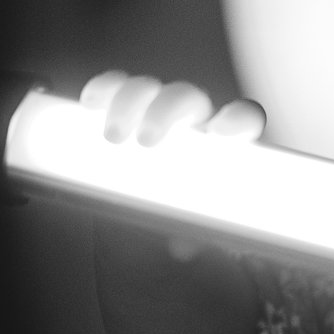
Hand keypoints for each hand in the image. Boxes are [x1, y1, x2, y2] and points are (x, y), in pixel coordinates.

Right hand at [80, 70, 265, 260]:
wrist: (167, 196)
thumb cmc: (191, 206)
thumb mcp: (198, 221)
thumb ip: (196, 230)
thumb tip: (183, 246)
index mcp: (224, 142)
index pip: (242, 117)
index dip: (236, 119)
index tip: (220, 134)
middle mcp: (195, 118)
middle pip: (186, 97)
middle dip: (165, 113)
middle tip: (145, 142)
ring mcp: (160, 107)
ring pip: (148, 88)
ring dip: (129, 104)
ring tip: (112, 137)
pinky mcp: (129, 105)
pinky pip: (116, 86)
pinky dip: (105, 90)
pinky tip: (90, 104)